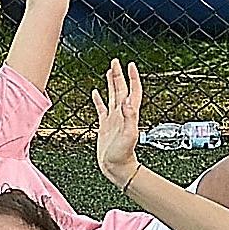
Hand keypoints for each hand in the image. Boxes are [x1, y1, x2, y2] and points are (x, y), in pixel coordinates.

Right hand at [92, 58, 144, 188]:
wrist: (117, 168)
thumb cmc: (124, 155)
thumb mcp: (129, 135)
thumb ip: (130, 118)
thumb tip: (128, 102)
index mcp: (129, 114)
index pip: (133, 91)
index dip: (132, 77)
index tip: (130, 65)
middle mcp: (122, 114)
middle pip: (121, 89)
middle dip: (119, 75)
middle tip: (116, 62)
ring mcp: (113, 119)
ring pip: (112, 96)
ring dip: (111, 83)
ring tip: (109, 71)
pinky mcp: (104, 125)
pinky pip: (101, 108)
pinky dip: (98, 99)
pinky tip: (96, 93)